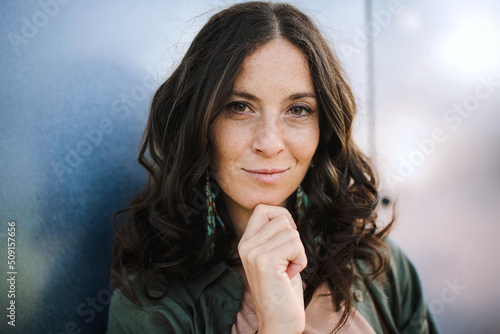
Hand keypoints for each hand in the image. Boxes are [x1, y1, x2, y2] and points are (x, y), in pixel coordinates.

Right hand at [238, 204, 306, 333]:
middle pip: (281, 218)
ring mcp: (253, 252)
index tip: (288, 236)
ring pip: (291, 231)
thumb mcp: (276, 257)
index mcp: (246, 242)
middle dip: (293, 239)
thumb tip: (286, 216)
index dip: (282, 216)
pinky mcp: (265, 261)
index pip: (263, 209)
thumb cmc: (283, 290)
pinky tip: (290, 275)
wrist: (280, 322)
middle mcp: (246, 245)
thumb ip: (274, 236)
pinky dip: (301, 260)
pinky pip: (295, 244)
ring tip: (287, 271)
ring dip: (298, 252)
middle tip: (286, 262)